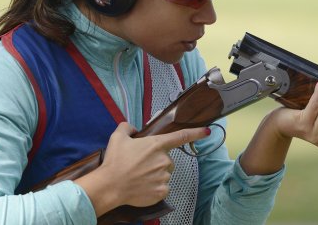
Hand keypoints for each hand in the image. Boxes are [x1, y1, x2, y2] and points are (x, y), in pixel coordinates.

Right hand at [75, 122, 209, 215]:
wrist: (110, 185)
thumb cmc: (115, 161)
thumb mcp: (118, 137)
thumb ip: (128, 127)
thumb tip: (134, 128)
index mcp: (157, 144)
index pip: (181, 136)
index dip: (196, 133)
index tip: (207, 131)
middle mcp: (164, 159)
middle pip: (167, 160)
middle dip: (157, 162)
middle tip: (141, 166)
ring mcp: (164, 176)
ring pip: (164, 174)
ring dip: (155, 175)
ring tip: (139, 177)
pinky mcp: (162, 190)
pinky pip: (162, 187)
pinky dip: (154, 187)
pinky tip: (142, 186)